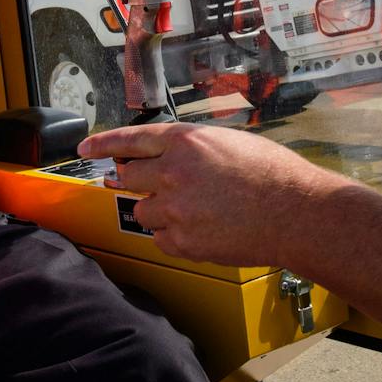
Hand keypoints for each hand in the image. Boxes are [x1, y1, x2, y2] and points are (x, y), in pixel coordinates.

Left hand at [78, 122, 328, 264]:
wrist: (296, 212)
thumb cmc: (272, 174)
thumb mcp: (227, 142)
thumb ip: (190, 147)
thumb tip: (165, 156)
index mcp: (184, 141)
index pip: (129, 140)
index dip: (103, 143)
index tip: (85, 147)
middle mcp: (172, 171)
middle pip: (128, 178)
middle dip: (140, 182)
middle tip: (164, 187)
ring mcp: (175, 208)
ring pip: (142, 211)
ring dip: (159, 210)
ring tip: (195, 210)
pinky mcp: (183, 241)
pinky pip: (161, 238)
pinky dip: (174, 236)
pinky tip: (203, 229)